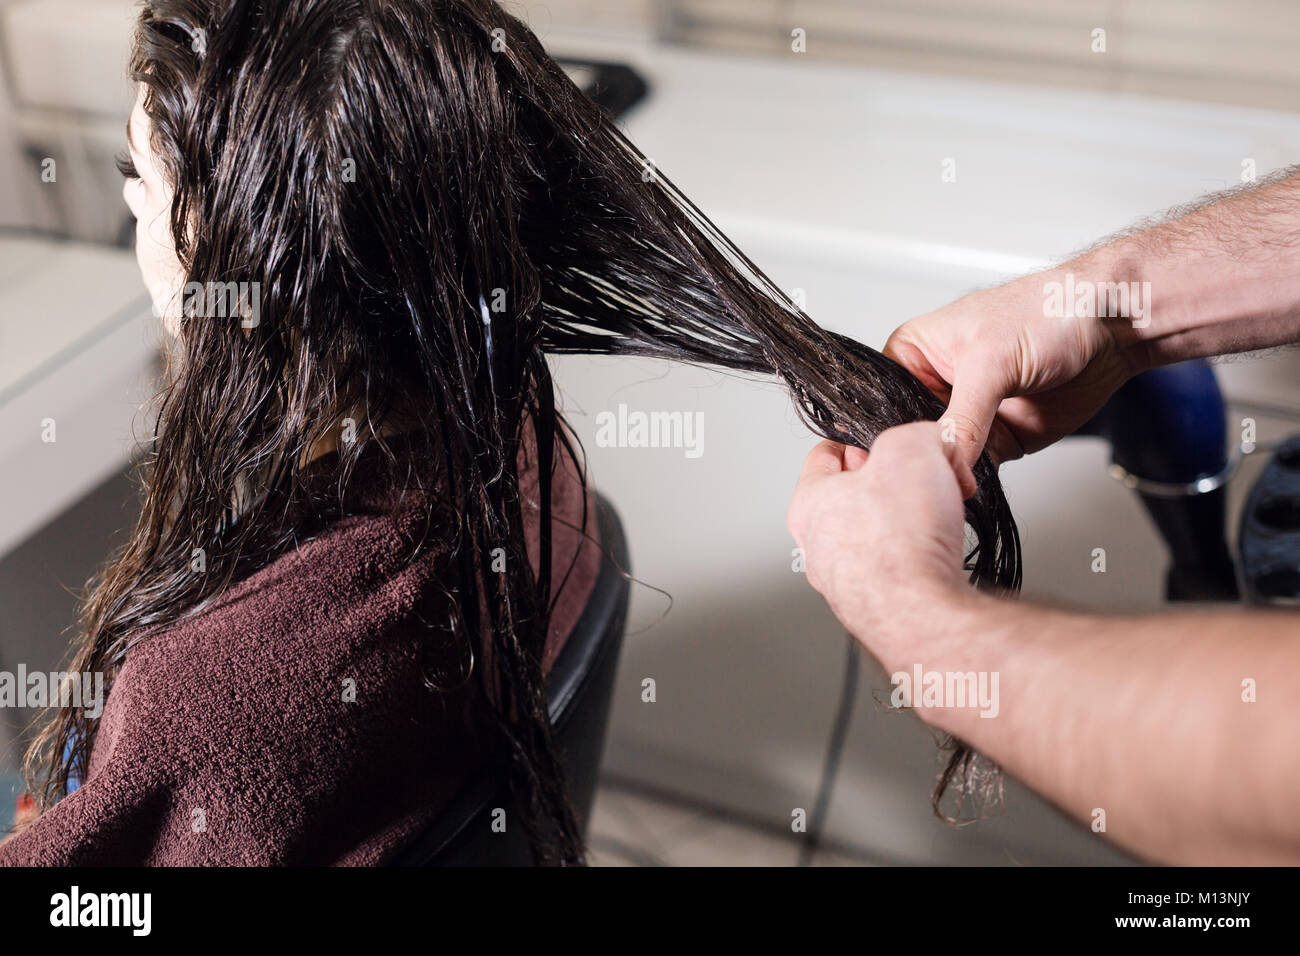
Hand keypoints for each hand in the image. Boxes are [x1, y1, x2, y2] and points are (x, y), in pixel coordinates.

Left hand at [787, 422, 970, 668]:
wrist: (922, 612)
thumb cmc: (900, 538)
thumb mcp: (910, 447)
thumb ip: (919, 434)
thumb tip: (935, 443)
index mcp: (809, 504)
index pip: (825, 455)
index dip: (862, 440)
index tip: (886, 442)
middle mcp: (819, 547)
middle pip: (857, 495)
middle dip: (895, 482)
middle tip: (927, 479)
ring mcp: (847, 582)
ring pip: (880, 533)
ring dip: (913, 519)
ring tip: (939, 515)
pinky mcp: (878, 607)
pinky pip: (900, 568)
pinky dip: (922, 555)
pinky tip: (940, 552)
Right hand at [883, 271, 1140, 467]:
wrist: (1111, 326)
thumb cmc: (1047, 311)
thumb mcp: (992, 361)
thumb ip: (964, 417)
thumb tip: (946, 463)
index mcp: (914, 355)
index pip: (880, 403)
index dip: (881, 432)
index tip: (887, 461)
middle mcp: (935, 387)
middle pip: (910, 437)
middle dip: (918, 459)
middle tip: (923, 478)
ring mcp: (967, 417)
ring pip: (942, 459)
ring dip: (946, 475)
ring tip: (949, 484)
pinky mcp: (998, 440)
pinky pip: (976, 471)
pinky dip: (975, 483)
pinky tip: (973, 487)